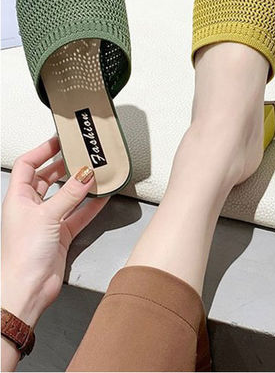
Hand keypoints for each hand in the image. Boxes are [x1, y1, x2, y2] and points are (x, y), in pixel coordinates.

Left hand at [1, 137, 108, 326]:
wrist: (28, 288)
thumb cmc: (22, 255)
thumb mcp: (47, 216)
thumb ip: (69, 195)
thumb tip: (84, 175)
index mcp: (18, 198)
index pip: (27, 165)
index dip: (42, 151)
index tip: (59, 141)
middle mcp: (31, 207)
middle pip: (47, 178)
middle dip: (64, 166)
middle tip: (81, 155)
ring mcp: (47, 220)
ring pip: (66, 195)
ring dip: (80, 185)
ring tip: (94, 172)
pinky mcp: (61, 233)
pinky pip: (79, 213)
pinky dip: (91, 205)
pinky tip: (102, 196)